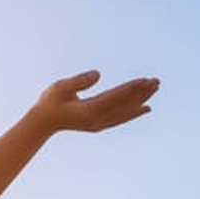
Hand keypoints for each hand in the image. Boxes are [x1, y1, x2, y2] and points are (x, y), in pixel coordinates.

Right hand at [32, 70, 158, 133]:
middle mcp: (97, 119)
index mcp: (88, 110)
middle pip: (124, 105)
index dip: (130, 88)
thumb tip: (98, 74)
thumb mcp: (59, 87)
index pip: (115, 97)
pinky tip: (146, 107)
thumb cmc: (49, 102)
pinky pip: (121, 118)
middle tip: (156, 81)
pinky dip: (134, 112)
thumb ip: (78, 81)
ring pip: (125, 111)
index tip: (145, 80)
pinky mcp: (100, 124)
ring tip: (155, 89)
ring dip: (141, 100)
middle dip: (141, 92)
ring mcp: (99, 124)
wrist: (43, 122)